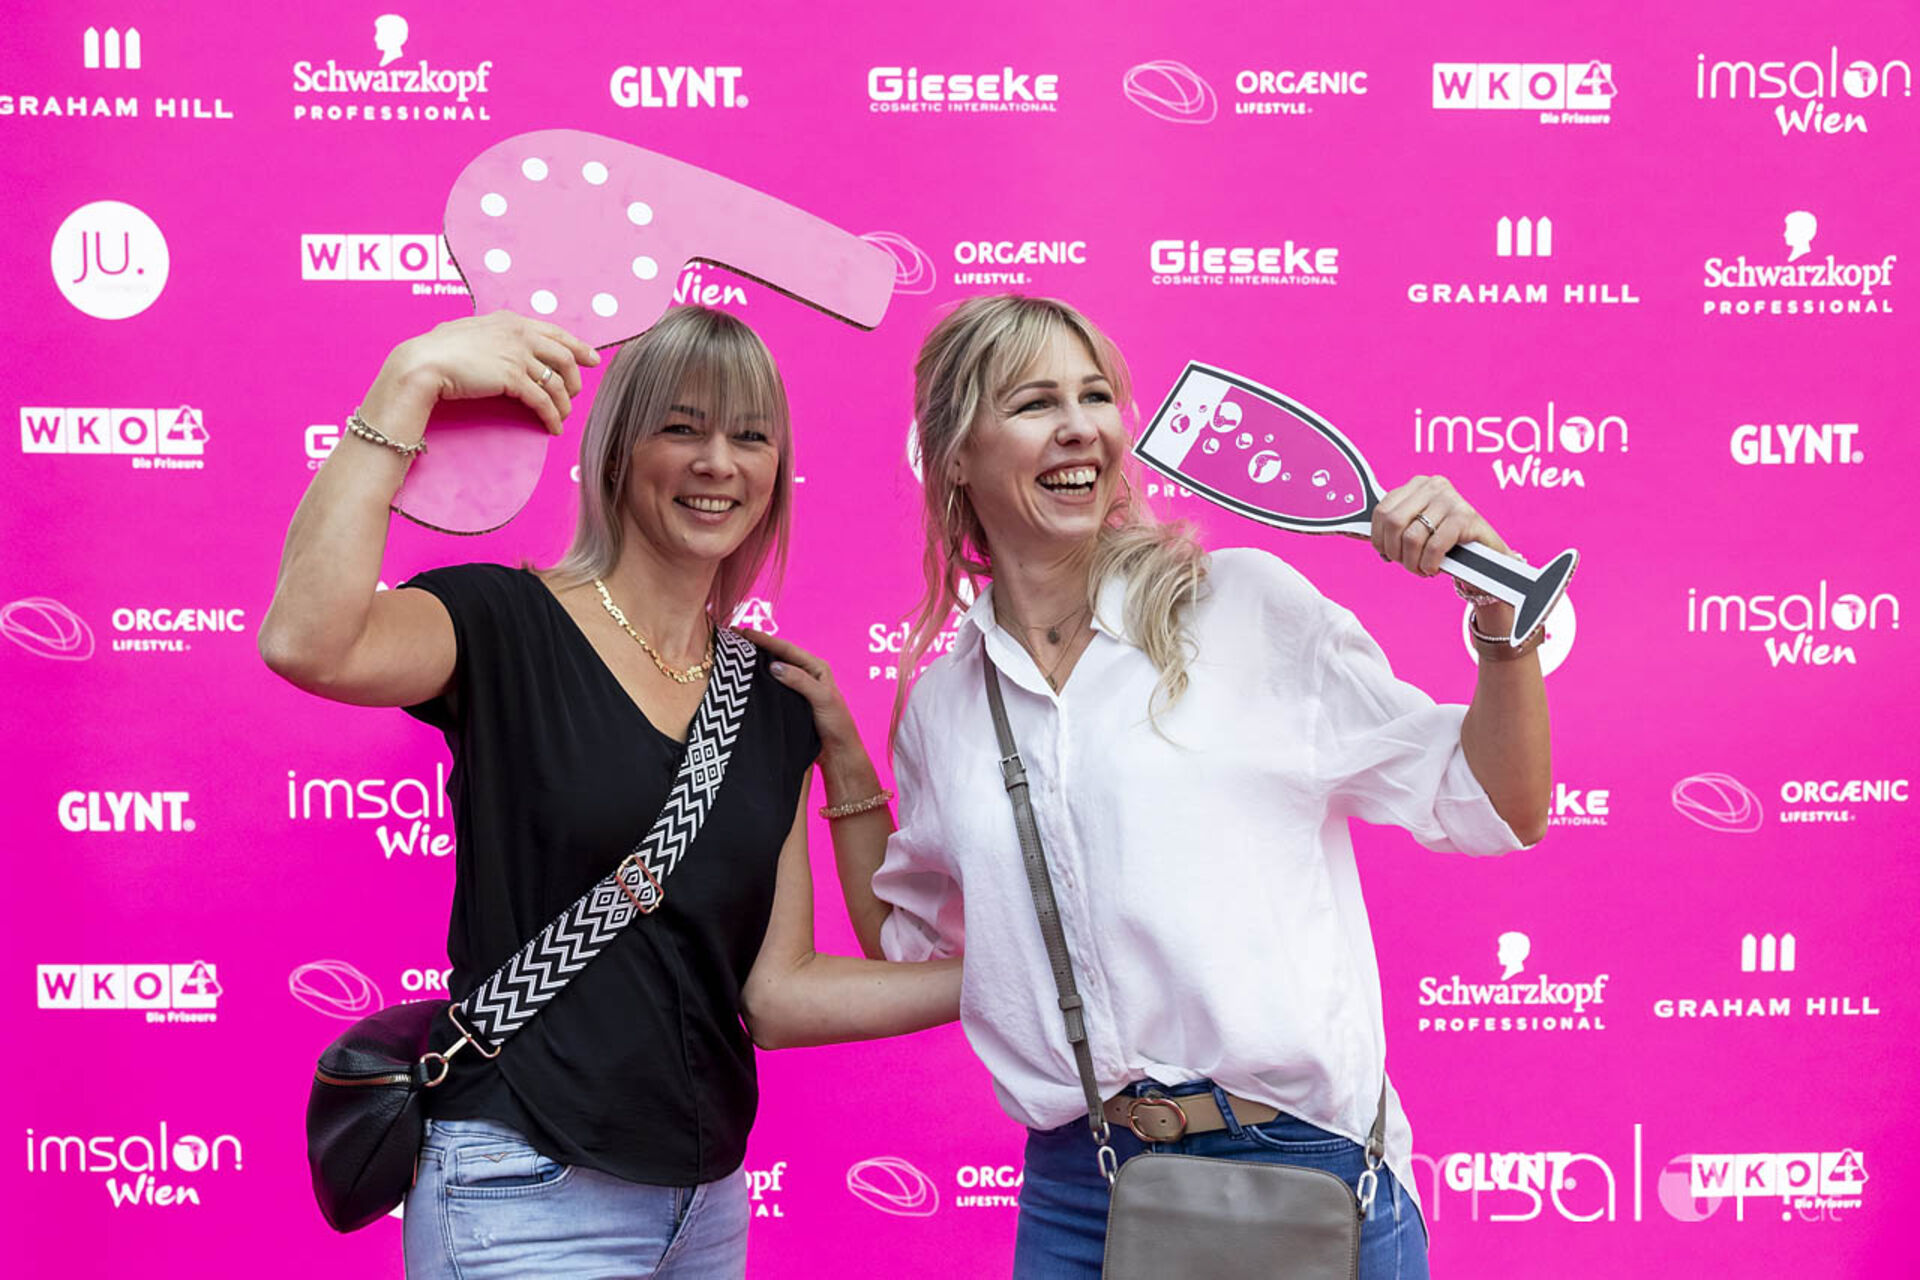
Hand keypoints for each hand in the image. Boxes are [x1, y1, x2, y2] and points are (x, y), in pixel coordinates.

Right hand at [372, 310, 600, 436]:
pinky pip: (543, 401)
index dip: (577, 346)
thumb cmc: (438, 350)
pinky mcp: (513, 379)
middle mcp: (518, 334)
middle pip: (563, 356)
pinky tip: (553, 427)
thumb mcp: (469, 332)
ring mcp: (517, 355)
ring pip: (556, 382)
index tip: (592, 357)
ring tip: (563, 416)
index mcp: (510, 320)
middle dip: (575, 377)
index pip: (554, 332)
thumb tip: (495, 344)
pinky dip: (552, 416)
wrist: (422, 363)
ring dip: (564, 403)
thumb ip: (491, 335)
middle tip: (577, 393)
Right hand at [740, 630, 863, 758]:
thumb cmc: (836, 724)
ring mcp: (797, 688)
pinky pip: (772, 686)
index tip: (744, 632)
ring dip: (756, 662)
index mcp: (817, 668)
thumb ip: (800, 681)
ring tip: (735, 653)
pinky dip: (759, 680)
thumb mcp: (821, 698)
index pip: (787, 649)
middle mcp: (807, 674)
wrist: (837, 752)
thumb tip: (774, 665)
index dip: (765, 640)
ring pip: (773, 670)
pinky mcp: (790, 702)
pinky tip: (745, 678)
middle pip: (778, 655)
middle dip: (757, 645)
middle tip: (734, 636)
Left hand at [1371, 475, 1509, 578]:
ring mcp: (1451, 499)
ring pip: (1412, 537)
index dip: (1379, 538)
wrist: (1487, 558)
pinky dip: (1429, 564)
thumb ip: (1393, 528)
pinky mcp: (1466, 517)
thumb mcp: (1416, 531)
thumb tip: (1356, 533)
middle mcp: (1434, 486)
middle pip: (1393, 522)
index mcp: (1418, 485)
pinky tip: (1434, 569)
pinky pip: (1434, 546)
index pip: (1382, 510)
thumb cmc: (1447, 544)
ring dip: (1412, 562)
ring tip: (1421, 569)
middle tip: (1406, 564)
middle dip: (1395, 551)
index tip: (1387, 554)